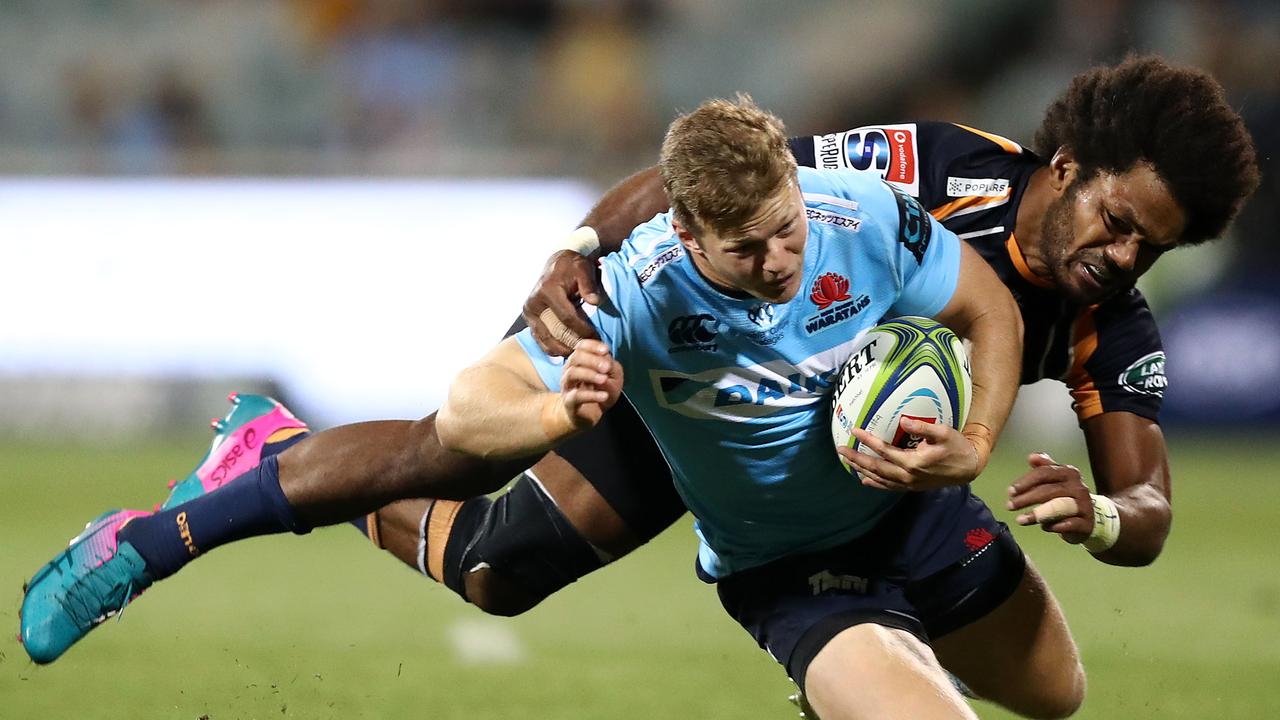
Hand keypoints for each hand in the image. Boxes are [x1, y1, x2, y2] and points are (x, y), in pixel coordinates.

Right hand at [523, 250, 601, 356]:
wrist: (557, 264)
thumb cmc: (573, 266)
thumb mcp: (584, 270)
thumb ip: (589, 285)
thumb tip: (595, 301)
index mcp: (547, 291)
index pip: (567, 318)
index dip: (583, 330)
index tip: (597, 338)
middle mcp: (534, 303)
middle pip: (554, 332)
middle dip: (573, 344)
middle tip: (589, 352)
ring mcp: (529, 312)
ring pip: (545, 339)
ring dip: (562, 350)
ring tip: (579, 355)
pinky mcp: (529, 318)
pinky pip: (540, 338)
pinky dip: (552, 347)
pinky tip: (566, 352)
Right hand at [555, 339, 622, 431]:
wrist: (588, 415)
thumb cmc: (600, 391)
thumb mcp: (613, 377)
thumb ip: (612, 367)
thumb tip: (606, 363)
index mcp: (580, 361)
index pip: (581, 346)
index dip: (592, 346)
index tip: (606, 350)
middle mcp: (570, 370)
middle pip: (575, 357)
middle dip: (592, 359)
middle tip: (606, 367)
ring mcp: (568, 386)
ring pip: (572, 373)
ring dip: (589, 374)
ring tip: (603, 379)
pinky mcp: (569, 402)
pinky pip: (576, 396)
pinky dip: (591, 395)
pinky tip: (604, 396)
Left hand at [837, 418, 980, 491]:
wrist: (968, 468)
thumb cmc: (956, 447)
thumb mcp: (944, 433)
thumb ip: (923, 428)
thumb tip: (903, 421)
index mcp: (914, 462)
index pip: (884, 450)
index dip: (868, 440)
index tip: (854, 430)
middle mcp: (908, 476)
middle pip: (876, 468)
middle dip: (856, 459)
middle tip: (840, 450)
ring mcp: (909, 484)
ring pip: (880, 479)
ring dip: (862, 470)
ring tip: (847, 461)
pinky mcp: (912, 487)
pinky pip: (889, 487)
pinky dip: (875, 484)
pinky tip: (864, 480)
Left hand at [1006, 452, 1093, 543]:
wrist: (1090, 517)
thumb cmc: (1066, 495)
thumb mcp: (1056, 478)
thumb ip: (1043, 467)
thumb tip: (1031, 457)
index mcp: (1069, 473)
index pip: (1044, 473)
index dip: (1025, 482)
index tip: (1010, 491)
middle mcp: (1079, 487)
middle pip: (1048, 491)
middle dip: (1026, 499)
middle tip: (1009, 506)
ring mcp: (1084, 505)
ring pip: (1058, 508)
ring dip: (1036, 514)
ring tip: (1020, 520)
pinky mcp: (1086, 523)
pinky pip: (1068, 524)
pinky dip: (1054, 526)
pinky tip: (1043, 527)